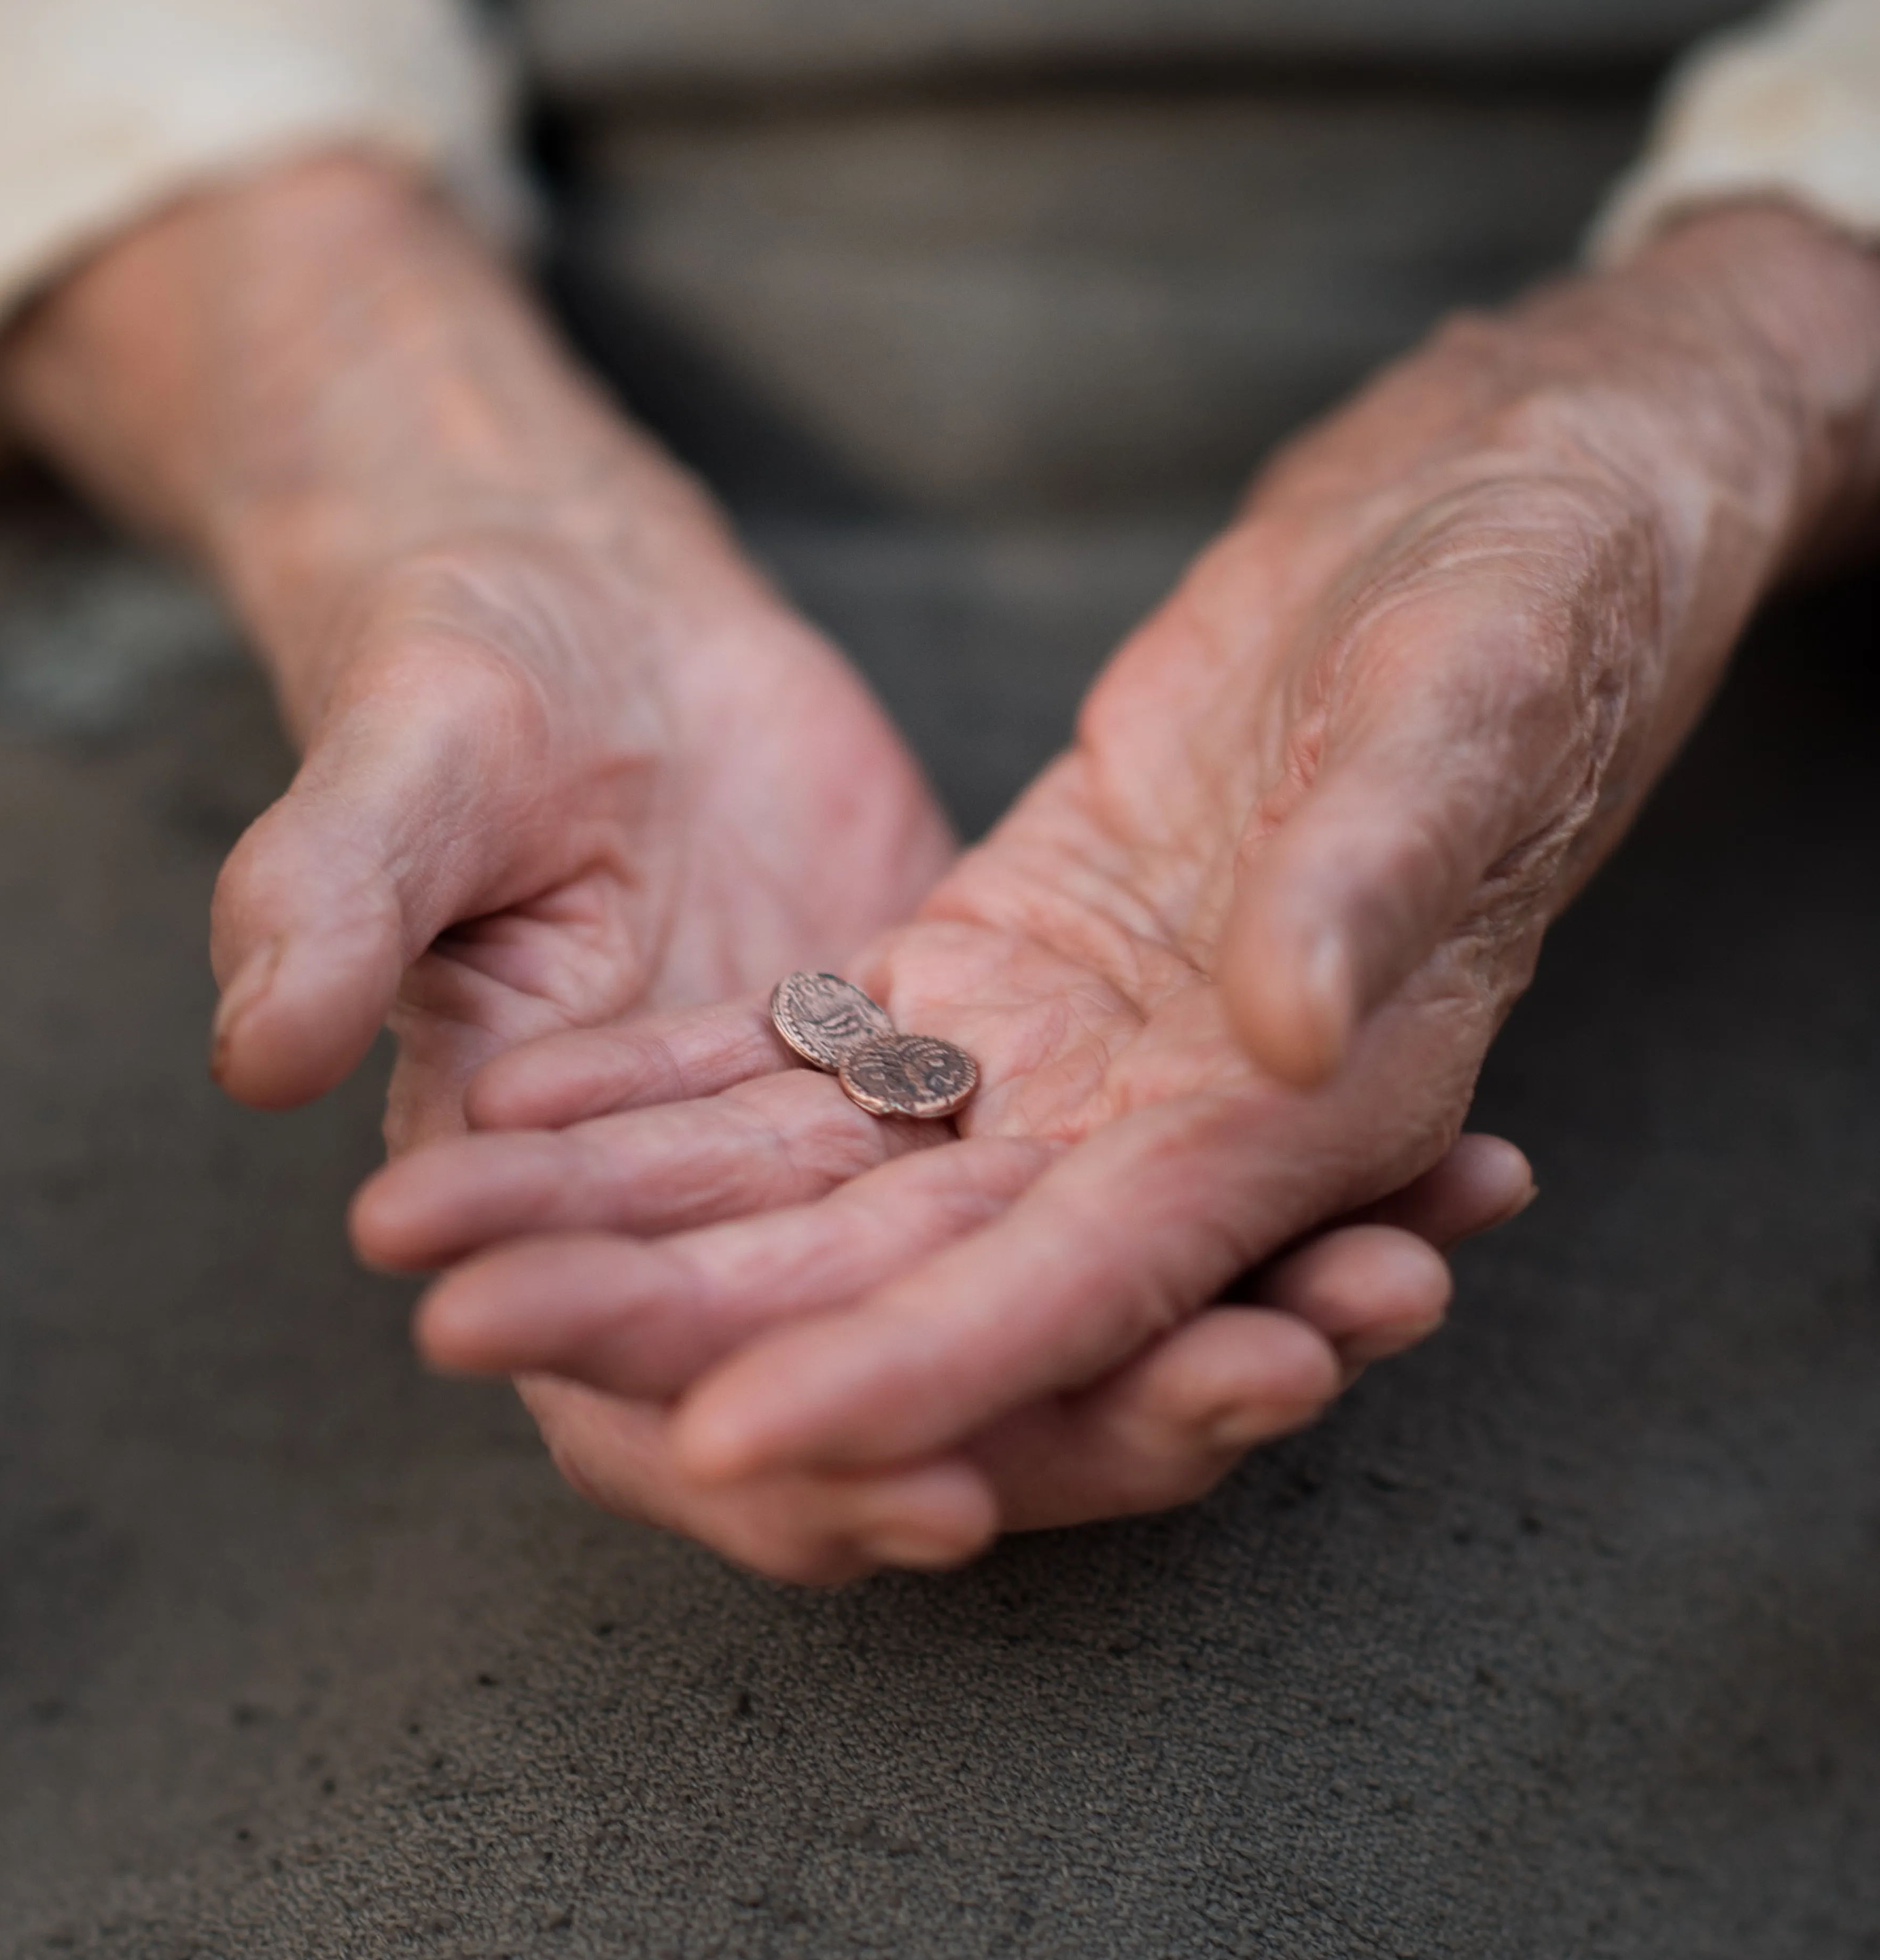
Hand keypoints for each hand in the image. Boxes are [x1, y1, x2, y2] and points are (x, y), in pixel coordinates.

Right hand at [0, 147, 1502, 1583]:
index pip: (674, 1422)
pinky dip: (1267, 1200)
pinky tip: (1431, 1181)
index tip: (953, 1497)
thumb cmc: (453, 683)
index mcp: (560, 1223)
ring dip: (1220, 1329)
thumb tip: (259, 1053)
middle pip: (924, 1407)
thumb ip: (336, 905)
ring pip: (1058, 1316)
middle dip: (1095, 1427)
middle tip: (1272, 1372)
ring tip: (1392, 1281)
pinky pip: (1131, 1180)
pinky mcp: (982, 1085)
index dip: (807, 1473)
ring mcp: (876, 1172)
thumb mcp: (405, 773)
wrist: (569, 610)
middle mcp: (736, 1243)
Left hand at [356, 200, 1879, 1578]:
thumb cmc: (1531, 605)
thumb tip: (1277, 1032)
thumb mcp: (1465, 705)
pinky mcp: (1005, 958)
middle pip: (894, 1272)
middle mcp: (1173, 1121)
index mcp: (1299, 1111)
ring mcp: (1075, 1051)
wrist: (1509, 519)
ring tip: (429, 1242)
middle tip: (460, 1329)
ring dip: (628, 1222)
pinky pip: (815, 1061)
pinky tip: (520, 1110)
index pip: (1072, 1291)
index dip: (900, 1378)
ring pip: (819, 1183)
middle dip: (680, 1319)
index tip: (717, 1440)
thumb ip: (1371, 882)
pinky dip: (669, 1090)